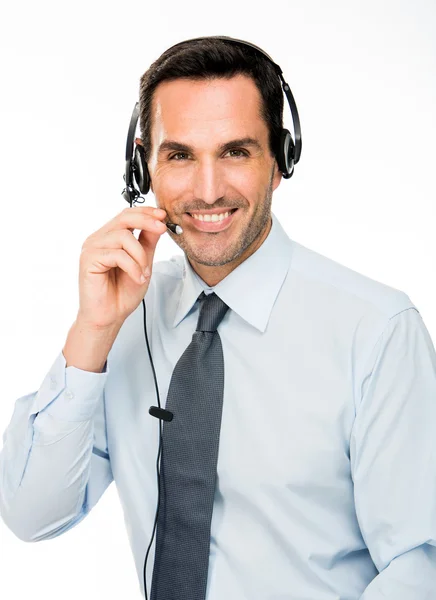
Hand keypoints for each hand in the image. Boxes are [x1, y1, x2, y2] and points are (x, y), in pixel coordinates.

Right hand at [76, 205, 167, 329]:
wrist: (109, 316)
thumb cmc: (122, 292)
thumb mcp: (144, 262)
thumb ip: (148, 242)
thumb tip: (158, 222)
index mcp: (109, 237)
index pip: (127, 215)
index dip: (146, 212)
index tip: (163, 216)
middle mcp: (98, 239)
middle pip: (124, 218)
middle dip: (147, 221)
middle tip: (162, 229)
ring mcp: (91, 248)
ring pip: (123, 237)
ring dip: (140, 256)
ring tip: (144, 272)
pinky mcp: (89, 260)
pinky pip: (117, 254)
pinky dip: (133, 267)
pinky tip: (137, 278)